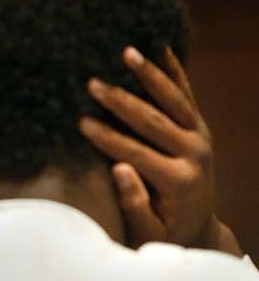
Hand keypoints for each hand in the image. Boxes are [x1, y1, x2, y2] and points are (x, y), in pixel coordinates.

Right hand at [79, 46, 240, 255]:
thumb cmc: (161, 232)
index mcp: (180, 182)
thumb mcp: (147, 232)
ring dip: (148, 75)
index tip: (80, 123)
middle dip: (120, 101)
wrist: (197, 227)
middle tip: (92, 83)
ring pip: (174, 100)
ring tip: (125, 52)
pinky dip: (174, 71)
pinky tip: (159, 47)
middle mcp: (195, 155)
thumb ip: (135, 204)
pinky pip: (186, 94)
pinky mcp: (199, 127)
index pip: (138, 153)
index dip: (108, 138)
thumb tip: (120, 170)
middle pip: (154, 121)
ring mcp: (200, 137)